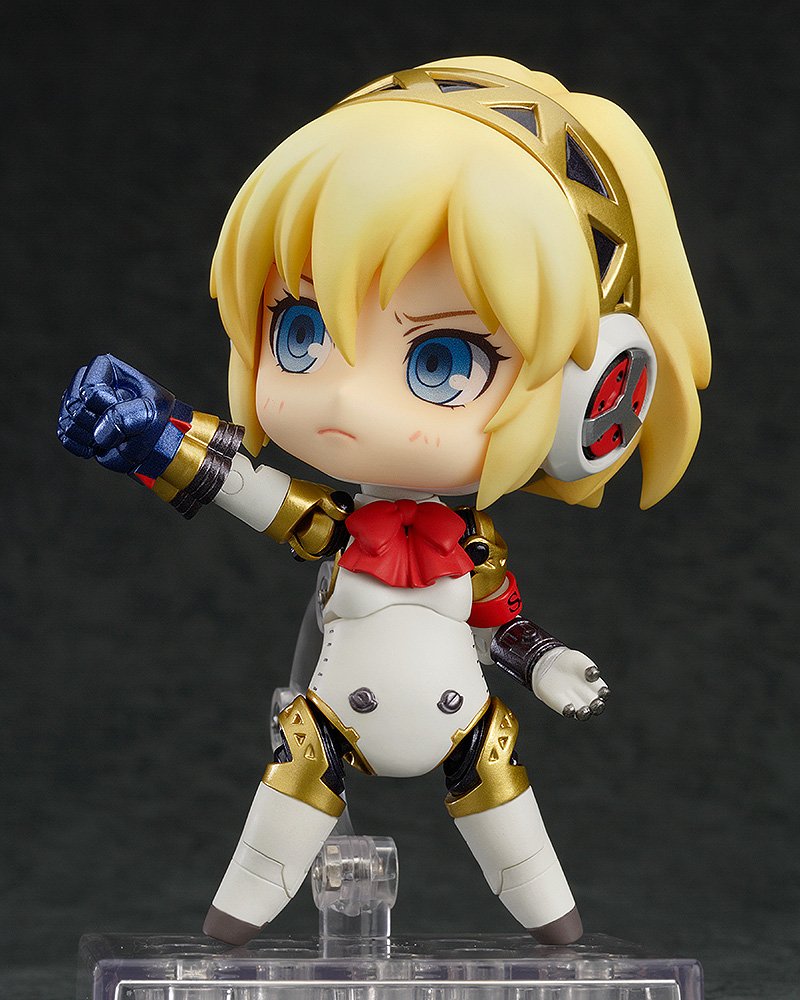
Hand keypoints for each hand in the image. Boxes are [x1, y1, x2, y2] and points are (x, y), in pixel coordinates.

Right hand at [57, 354, 177, 473]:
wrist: (154, 442)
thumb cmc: (155, 420)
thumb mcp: (149, 412)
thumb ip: (124, 417)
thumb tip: (97, 434)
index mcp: (104, 367)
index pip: (91, 391)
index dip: (110, 406)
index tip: (131, 406)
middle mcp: (85, 382)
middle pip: (75, 407)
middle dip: (100, 423)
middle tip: (122, 425)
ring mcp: (78, 404)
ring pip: (67, 423)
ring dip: (92, 437)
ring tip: (113, 435)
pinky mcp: (72, 424)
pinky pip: (65, 438)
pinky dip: (83, 447)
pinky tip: (99, 445)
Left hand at [531, 647, 609, 719]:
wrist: (550, 663)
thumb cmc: (569, 662)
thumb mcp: (579, 661)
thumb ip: (587, 667)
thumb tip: (594, 675)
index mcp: (595, 686)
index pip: (603, 692)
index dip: (603, 693)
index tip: (601, 690)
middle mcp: (586, 697)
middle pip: (596, 706)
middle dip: (597, 706)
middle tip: (595, 702)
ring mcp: (574, 702)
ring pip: (583, 713)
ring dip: (585, 713)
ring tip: (584, 709)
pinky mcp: (560, 704)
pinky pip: (567, 712)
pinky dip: (569, 711)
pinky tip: (570, 707)